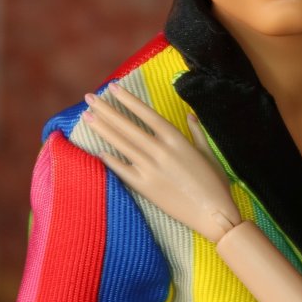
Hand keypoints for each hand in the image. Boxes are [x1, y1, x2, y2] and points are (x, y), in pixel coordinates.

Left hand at [83, 84, 241, 241]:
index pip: (146, 114)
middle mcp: (160, 151)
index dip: (128, 100)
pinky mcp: (145, 187)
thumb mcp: (208, 153)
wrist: (213, 214)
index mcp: (177, 139)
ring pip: (121, 144)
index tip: (112, 87)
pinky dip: (109, 159)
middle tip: (89, 98)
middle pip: (127, 126)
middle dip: (106, 110)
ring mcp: (150, 169)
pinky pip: (122, 170)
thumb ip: (197, 132)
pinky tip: (96, 149)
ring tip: (86, 117)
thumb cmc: (215, 184)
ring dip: (102, 129)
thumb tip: (190, 115)